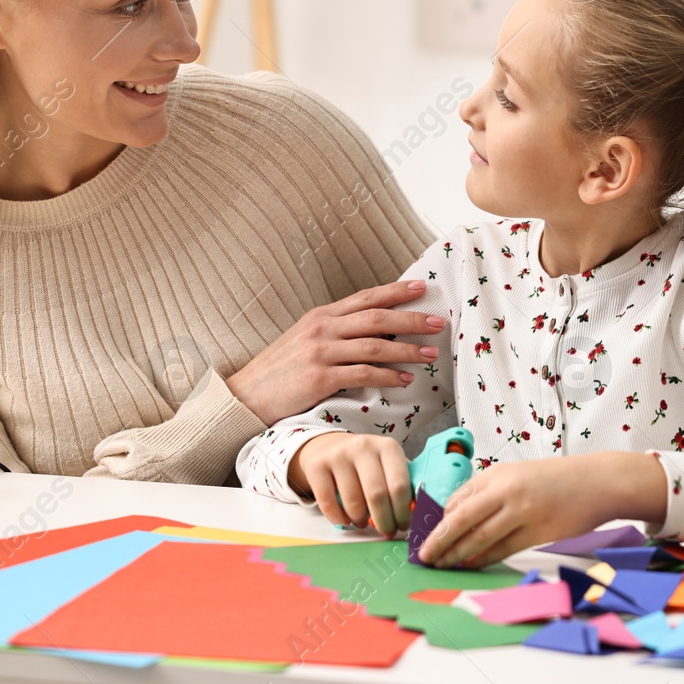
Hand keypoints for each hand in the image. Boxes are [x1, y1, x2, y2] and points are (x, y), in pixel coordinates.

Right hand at [224, 280, 444, 424]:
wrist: (245, 396)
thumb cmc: (279, 371)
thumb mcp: (304, 340)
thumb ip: (335, 332)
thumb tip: (372, 331)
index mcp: (320, 316)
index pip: (365, 298)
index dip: (396, 291)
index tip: (422, 288)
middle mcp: (322, 329)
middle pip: (376, 318)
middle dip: (411, 318)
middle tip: (438, 321)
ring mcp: (320, 352)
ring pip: (374, 345)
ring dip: (406, 349)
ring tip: (429, 354)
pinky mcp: (319, 378)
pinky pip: (362, 374)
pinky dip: (387, 376)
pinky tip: (404, 380)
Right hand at [288, 431, 413, 537]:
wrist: (329, 447)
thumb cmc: (367, 463)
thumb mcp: (388, 464)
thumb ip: (402, 484)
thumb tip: (417, 513)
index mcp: (388, 447)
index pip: (400, 484)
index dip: (403, 511)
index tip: (404, 526)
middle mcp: (363, 446)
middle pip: (377, 495)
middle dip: (384, 521)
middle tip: (387, 532)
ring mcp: (338, 455)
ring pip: (353, 502)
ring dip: (361, 520)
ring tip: (364, 522)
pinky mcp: (317, 466)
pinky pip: (328, 503)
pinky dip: (339, 518)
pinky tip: (346, 519)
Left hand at [417, 452, 668, 567]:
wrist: (596, 481)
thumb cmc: (555, 479)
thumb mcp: (517, 474)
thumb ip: (490, 491)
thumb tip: (458, 516)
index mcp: (497, 473)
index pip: (458, 499)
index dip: (438, 520)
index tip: (425, 535)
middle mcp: (506, 490)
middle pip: (462, 519)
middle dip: (439, 540)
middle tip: (424, 556)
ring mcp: (523, 511)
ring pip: (480, 537)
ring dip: (458, 554)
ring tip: (443, 565)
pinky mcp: (539, 531)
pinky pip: (503, 549)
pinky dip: (484, 559)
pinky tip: (471, 565)